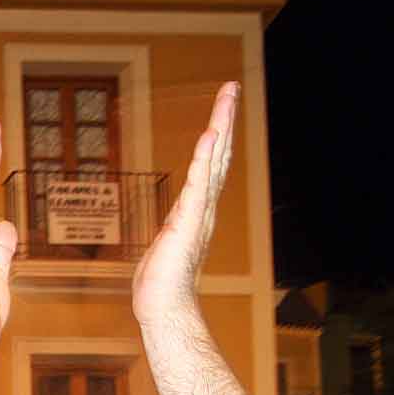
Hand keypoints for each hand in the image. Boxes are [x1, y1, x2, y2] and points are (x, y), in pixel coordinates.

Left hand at [132, 82, 236, 329]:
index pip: (211, 165)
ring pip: (214, 160)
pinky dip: (206, 158)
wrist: (164, 307)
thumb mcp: (166, 244)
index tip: (222, 110)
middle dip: (225, 119)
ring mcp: (199, 212)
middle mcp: (204, 206)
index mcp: (197, 209)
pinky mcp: (189, 221)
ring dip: (220, 127)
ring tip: (227, 98)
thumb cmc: (161, 282)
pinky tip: (210, 135)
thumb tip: (172, 229)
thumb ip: (173, 230)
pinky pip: (200, 183)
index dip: (217, 137)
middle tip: (232, 88)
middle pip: (219, 154)